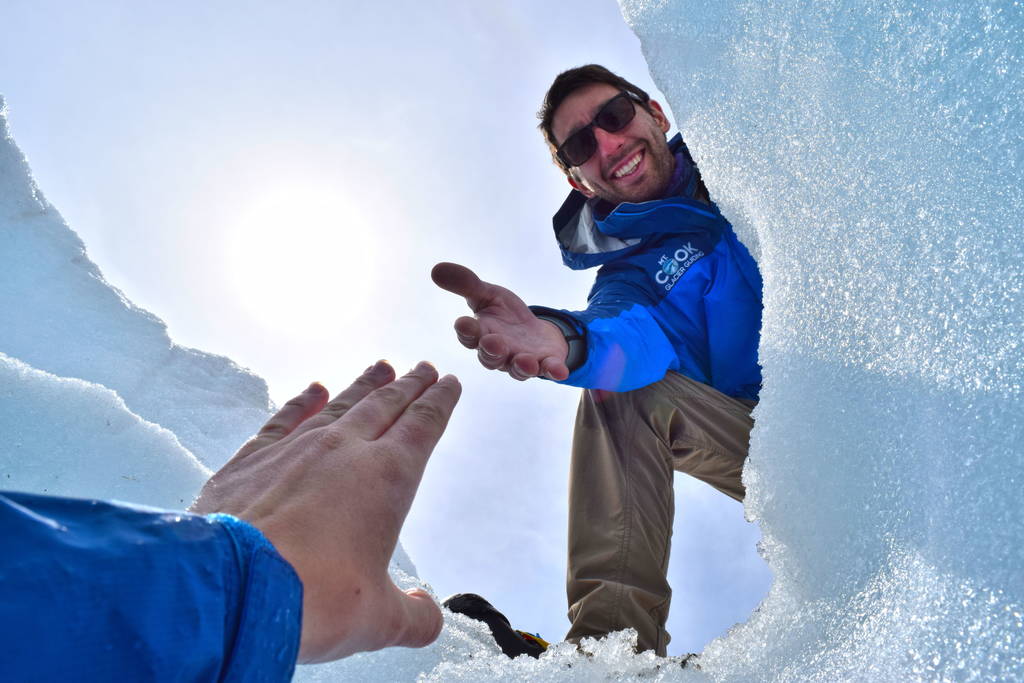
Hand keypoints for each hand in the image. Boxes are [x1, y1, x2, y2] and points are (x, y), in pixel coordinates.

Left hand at [189, 361, 460, 662]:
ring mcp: (294, 450)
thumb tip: (429, 616)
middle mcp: (344, 450)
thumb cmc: (315, 599)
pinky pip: (283, 420)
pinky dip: (300, 403)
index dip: (440, 403)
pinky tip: (312, 391)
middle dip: (408, 386)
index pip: (423, 426)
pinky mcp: (250, 461)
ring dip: (363, 386)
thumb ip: (412, 615)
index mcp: (387, 477)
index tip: (449, 383)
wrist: (234, 587)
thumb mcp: (379, 619)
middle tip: (423, 368)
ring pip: (339, 405)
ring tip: (381, 367)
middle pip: (385, 406)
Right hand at [431, 262, 569, 380]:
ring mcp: (521, 360)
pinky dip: (553, 371)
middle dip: (492, 351)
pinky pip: (547, 370)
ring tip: (526, 362)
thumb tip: (436, 269)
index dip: (466, 331)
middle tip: (493, 342)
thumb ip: (467, 284)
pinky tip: (560, 371)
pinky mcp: (544, 364)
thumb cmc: (505, 314)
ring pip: (517, 368)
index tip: (462, 322)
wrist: (534, 330)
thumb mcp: (488, 294)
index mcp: (481, 334)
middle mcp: (499, 352)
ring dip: (521, 366)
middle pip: (491, 357)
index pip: (469, 335)